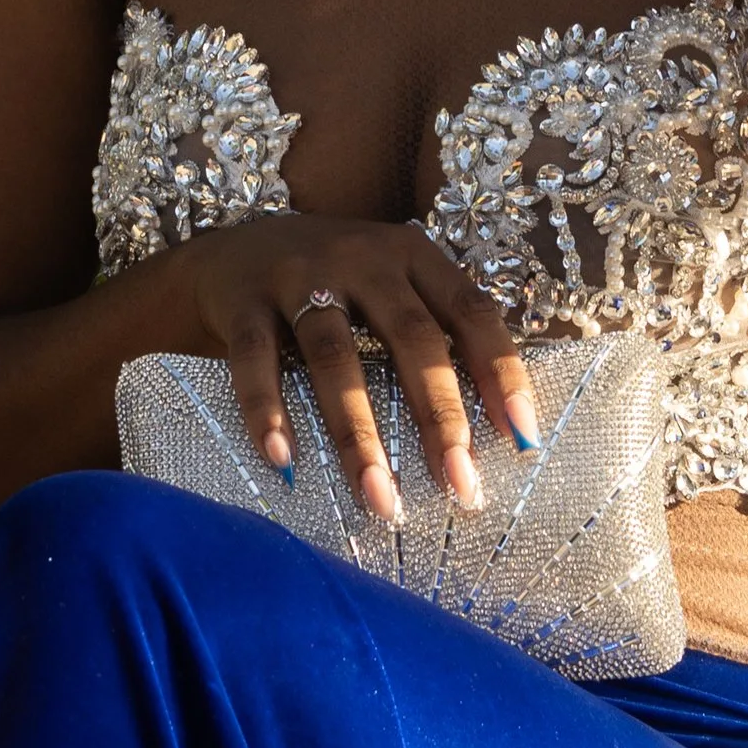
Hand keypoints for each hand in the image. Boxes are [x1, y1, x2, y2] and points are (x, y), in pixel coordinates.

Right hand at [187, 213, 537, 524]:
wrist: (225, 253)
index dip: (501, 373)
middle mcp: (361, 258)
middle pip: (410, 336)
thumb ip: (433, 335)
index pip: (471, 311)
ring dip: (358, 432)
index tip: (522, 439)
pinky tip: (284, 460)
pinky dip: (268, 411)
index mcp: (411, 255)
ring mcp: (298, 275)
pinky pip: (255, 360)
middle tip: (456, 484)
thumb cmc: (328, 286)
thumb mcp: (387, 288)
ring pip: (335, 355)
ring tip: (376, 495)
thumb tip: (494, 432)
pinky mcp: (241, 300)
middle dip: (438, 416)